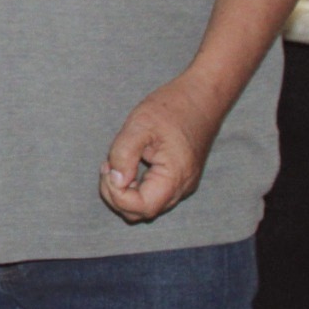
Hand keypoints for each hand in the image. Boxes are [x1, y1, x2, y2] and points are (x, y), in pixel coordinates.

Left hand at [101, 76, 224, 223]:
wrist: (201, 96)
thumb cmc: (172, 107)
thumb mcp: (139, 125)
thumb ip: (123, 155)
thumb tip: (115, 180)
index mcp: (176, 176)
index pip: (143, 208)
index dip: (118, 195)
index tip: (108, 169)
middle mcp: (182, 187)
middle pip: (143, 211)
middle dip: (117, 195)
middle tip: (107, 166)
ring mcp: (182, 185)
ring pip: (147, 205)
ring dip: (124, 192)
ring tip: (115, 163)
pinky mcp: (179, 178)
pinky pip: (153, 194)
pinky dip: (134, 187)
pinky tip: (127, 165)